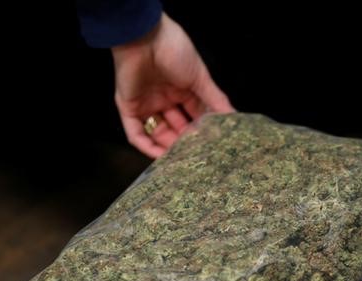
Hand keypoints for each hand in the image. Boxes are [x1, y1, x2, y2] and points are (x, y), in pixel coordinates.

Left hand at [111, 13, 233, 157]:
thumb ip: (215, 99)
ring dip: (168, 148)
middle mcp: (164, 100)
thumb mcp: (200, 78)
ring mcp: (146, 105)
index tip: (212, 147)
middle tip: (198, 158)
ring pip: (157, 134)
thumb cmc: (175, 51)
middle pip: (176, 128)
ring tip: (181, 162)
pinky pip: (136, 133)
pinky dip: (146, 146)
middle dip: (186, 143)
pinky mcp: (128, 108)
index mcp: (182, 90)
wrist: (144, 37)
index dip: (202, 132)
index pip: (194, 117)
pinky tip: (160, 156)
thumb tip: (233, 117)